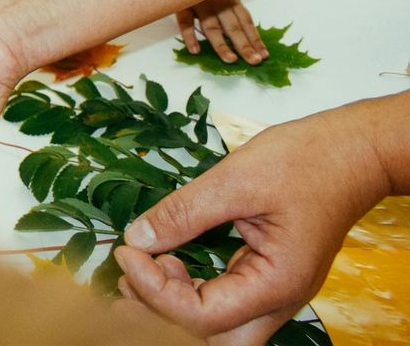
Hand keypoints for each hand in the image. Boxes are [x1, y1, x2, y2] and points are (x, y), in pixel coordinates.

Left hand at [113, 103, 390, 341]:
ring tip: (145, 263)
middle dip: (163, 314)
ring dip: (176, 304)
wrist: (352, 152)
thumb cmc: (306, 161)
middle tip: (131, 272)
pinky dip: (192, 289)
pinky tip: (170, 260)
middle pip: (214, 336)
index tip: (126, 252)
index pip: (202, 316)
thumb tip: (137, 238)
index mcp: (277, 283)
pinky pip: (226, 300)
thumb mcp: (235, 180)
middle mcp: (280, 298)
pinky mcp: (268, 275)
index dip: (155, 291)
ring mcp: (276, 290)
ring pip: (220, 325)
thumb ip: (184, 213)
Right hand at [175, 0, 266, 64]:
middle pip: (233, 27)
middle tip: (255, 62)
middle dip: (245, 45)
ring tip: (231, 60)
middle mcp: (218, 2)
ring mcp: (200, 3)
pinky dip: (189, 36)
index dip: (255, 38)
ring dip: (221, 44)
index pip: (246, 21)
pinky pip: (185, 22)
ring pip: (212, 27)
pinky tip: (195, 50)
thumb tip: (242, 12)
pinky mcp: (182, 4)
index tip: (264, 55)